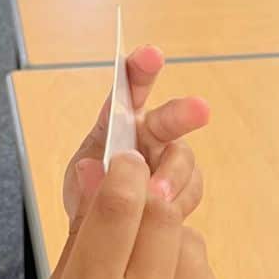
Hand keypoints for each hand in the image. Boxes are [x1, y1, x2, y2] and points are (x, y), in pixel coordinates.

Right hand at [35, 149, 223, 278]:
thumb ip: (80, 238)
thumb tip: (97, 167)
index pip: (122, 204)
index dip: (124, 171)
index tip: (122, 161)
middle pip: (161, 209)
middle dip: (147, 194)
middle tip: (133, 199)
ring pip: (184, 235)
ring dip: (162, 233)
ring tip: (138, 268)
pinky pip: (198, 267)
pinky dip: (178, 265)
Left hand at [61, 45, 209, 224]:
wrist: (106, 225)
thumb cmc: (94, 189)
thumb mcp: (78, 180)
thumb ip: (86, 175)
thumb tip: (92, 168)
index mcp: (122, 121)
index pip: (131, 88)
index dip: (141, 69)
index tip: (150, 54)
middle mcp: (152, 134)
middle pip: (170, 118)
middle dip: (183, 112)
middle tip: (199, 109)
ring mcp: (170, 160)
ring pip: (183, 159)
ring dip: (173, 176)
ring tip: (155, 194)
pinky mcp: (183, 187)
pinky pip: (190, 189)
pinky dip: (178, 201)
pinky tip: (163, 209)